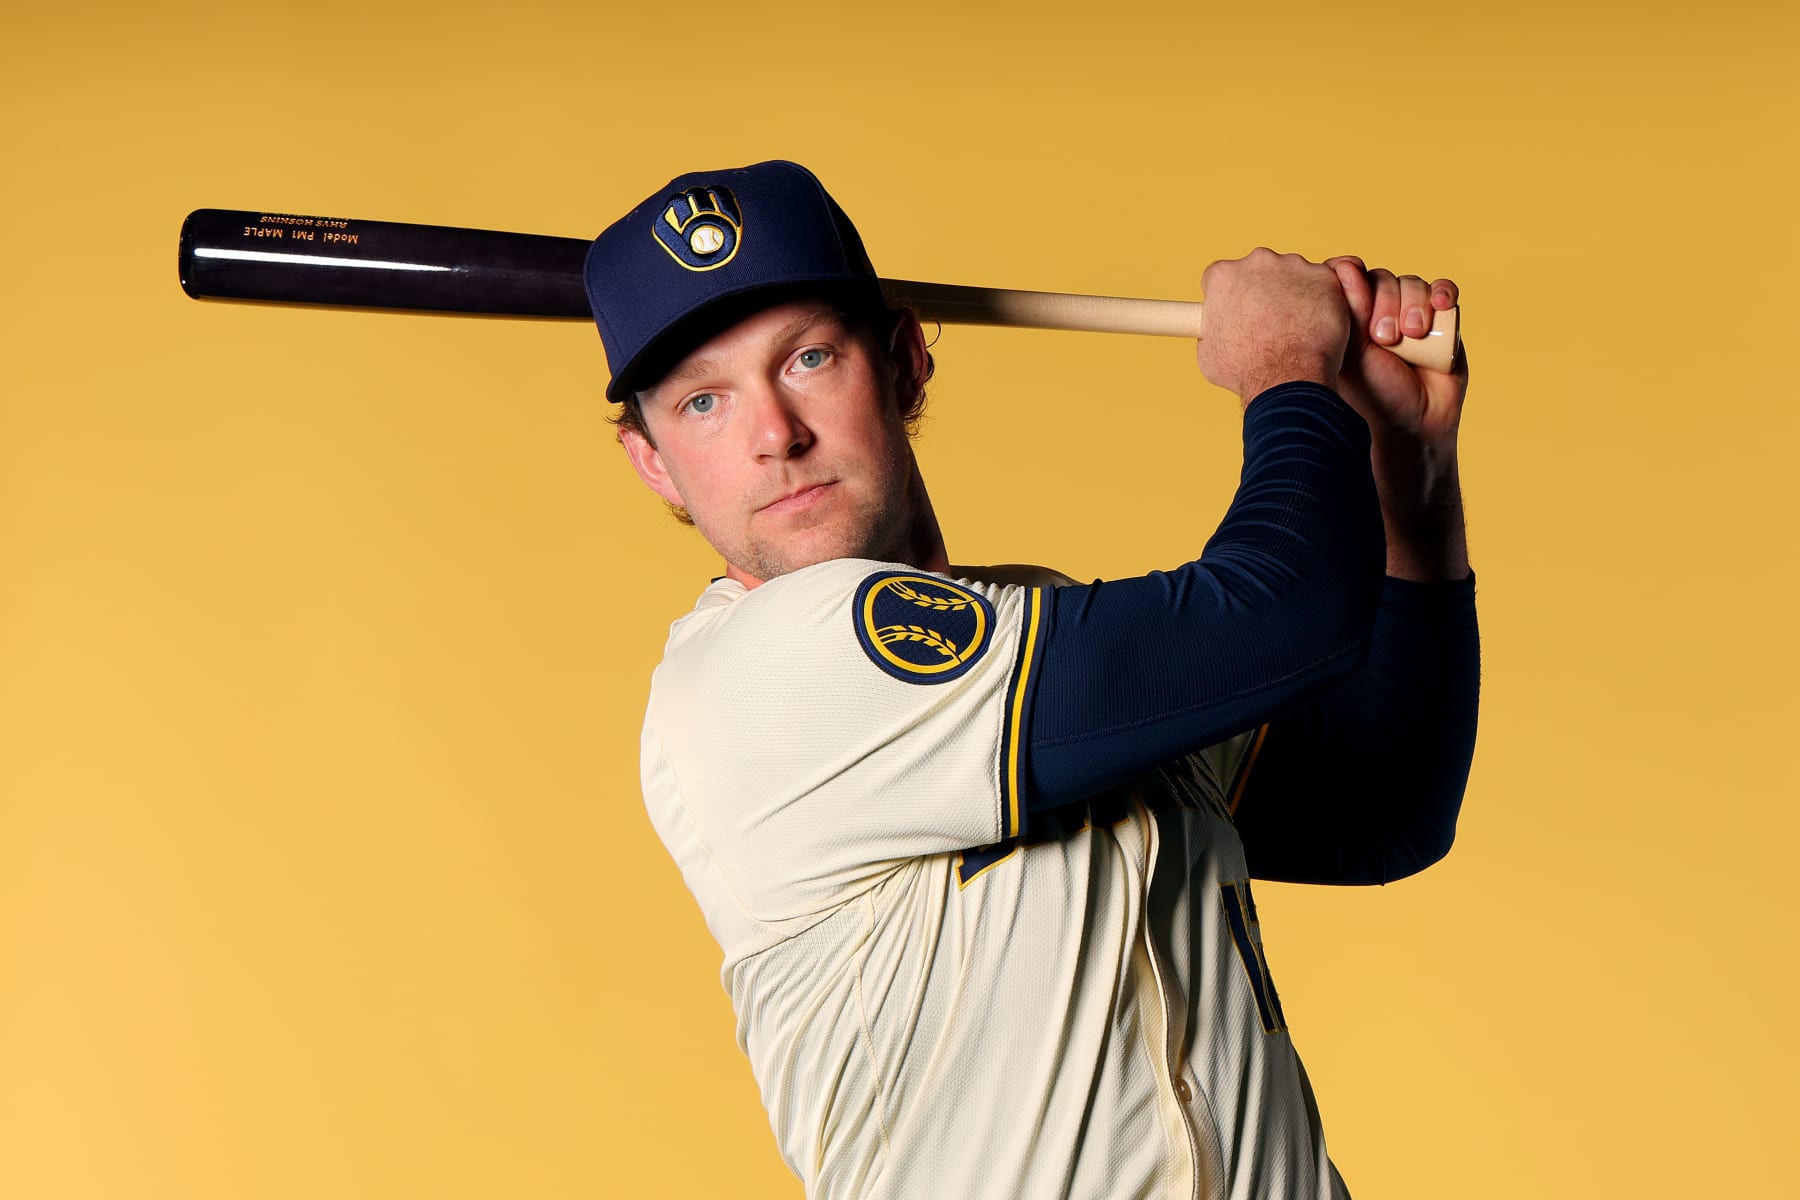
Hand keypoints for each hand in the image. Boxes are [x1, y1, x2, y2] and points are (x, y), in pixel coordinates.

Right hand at [1195, 249, 1353, 404]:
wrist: (1287, 378)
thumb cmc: (1245, 371)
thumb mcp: (1208, 353)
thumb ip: (1210, 331)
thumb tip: (1212, 332)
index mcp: (1223, 276)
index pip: (1222, 275)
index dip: (1229, 294)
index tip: (1237, 310)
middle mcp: (1257, 261)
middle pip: (1259, 269)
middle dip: (1263, 290)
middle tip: (1269, 322)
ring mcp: (1294, 266)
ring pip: (1293, 275)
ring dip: (1293, 294)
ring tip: (1295, 328)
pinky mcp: (1324, 277)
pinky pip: (1322, 285)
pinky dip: (1321, 301)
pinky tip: (1315, 325)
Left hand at [1326, 258, 1467, 448]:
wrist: (1411, 424)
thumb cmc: (1372, 394)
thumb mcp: (1351, 351)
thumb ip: (1348, 308)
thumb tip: (1346, 265)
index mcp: (1348, 317)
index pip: (1350, 277)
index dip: (1354, 279)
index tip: (1357, 299)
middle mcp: (1378, 312)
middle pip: (1382, 278)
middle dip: (1385, 302)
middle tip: (1385, 337)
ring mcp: (1411, 315)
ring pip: (1412, 284)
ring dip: (1414, 304)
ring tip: (1413, 335)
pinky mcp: (1441, 321)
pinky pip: (1444, 291)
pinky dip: (1443, 293)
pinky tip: (1442, 306)